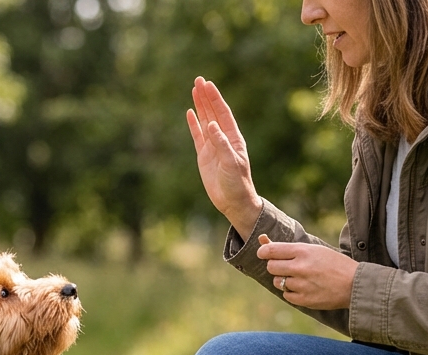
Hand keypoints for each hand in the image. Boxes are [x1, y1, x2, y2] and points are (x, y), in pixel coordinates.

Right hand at [186, 77, 261, 235]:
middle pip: (212, 112)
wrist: (233, 202)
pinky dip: (193, 124)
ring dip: (200, 106)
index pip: (222, 113)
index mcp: (233, 138)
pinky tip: (190, 112)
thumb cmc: (237, 183)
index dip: (215, 98)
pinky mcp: (204, 156)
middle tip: (198, 80)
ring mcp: (213, 146)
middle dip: (206, 97)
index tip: (208, 84)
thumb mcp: (231, 164)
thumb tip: (211, 125)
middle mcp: (223, 138)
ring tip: (194, 90)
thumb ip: (222, 144)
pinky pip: (197, 136)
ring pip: (204, 121)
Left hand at [258, 235, 357, 310]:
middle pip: (271, 267)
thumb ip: (287, 248)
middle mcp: (300, 267)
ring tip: (300, 278)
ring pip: (278, 282)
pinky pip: (286, 295)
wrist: (355, 284)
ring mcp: (302, 285)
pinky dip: (292, 292)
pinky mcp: (304, 300)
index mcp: (303, 251)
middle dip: (276, 266)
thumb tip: (261, 240)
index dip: (263, 252)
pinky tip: (305, 288)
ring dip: (284, 280)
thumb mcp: (314, 250)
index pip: (271, 250)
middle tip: (287, 267)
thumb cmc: (334, 264)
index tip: (263, 254)